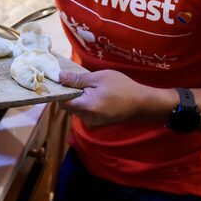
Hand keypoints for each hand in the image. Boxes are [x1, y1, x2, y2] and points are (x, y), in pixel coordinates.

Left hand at [58, 69, 172, 127]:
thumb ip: (78, 79)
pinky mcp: (98, 123)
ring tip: (90, 86)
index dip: (61, 91)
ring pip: (78, 109)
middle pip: (69, 106)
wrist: (141, 103)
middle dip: (71, 94)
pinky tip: (97, 94)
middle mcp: (86, 119)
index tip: (63, 80)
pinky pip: (86, 112)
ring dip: (80, 98)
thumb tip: (59, 77)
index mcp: (85, 107)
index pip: (62, 102)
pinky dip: (87, 103)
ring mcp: (93, 123)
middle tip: (79, 80)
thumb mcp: (98, 78)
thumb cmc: (121, 87)